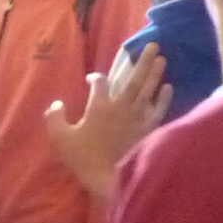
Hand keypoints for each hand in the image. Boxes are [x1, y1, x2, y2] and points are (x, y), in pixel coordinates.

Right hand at [45, 45, 169, 197]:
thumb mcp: (60, 138)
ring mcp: (137, 117)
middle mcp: (120, 106)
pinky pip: (158, 110)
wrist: (109, 177)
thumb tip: (55, 104)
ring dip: (155, 73)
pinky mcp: (148, 129)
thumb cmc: (83, 157)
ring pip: (147, 90)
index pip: (99, 83)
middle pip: (133, 79)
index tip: (93, 79)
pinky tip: (168, 86)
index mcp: (98, 107)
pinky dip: (163, 98)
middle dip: (142, 61)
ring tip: (162, 58)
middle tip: (153, 44)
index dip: (96, 78)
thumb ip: (54, 118)